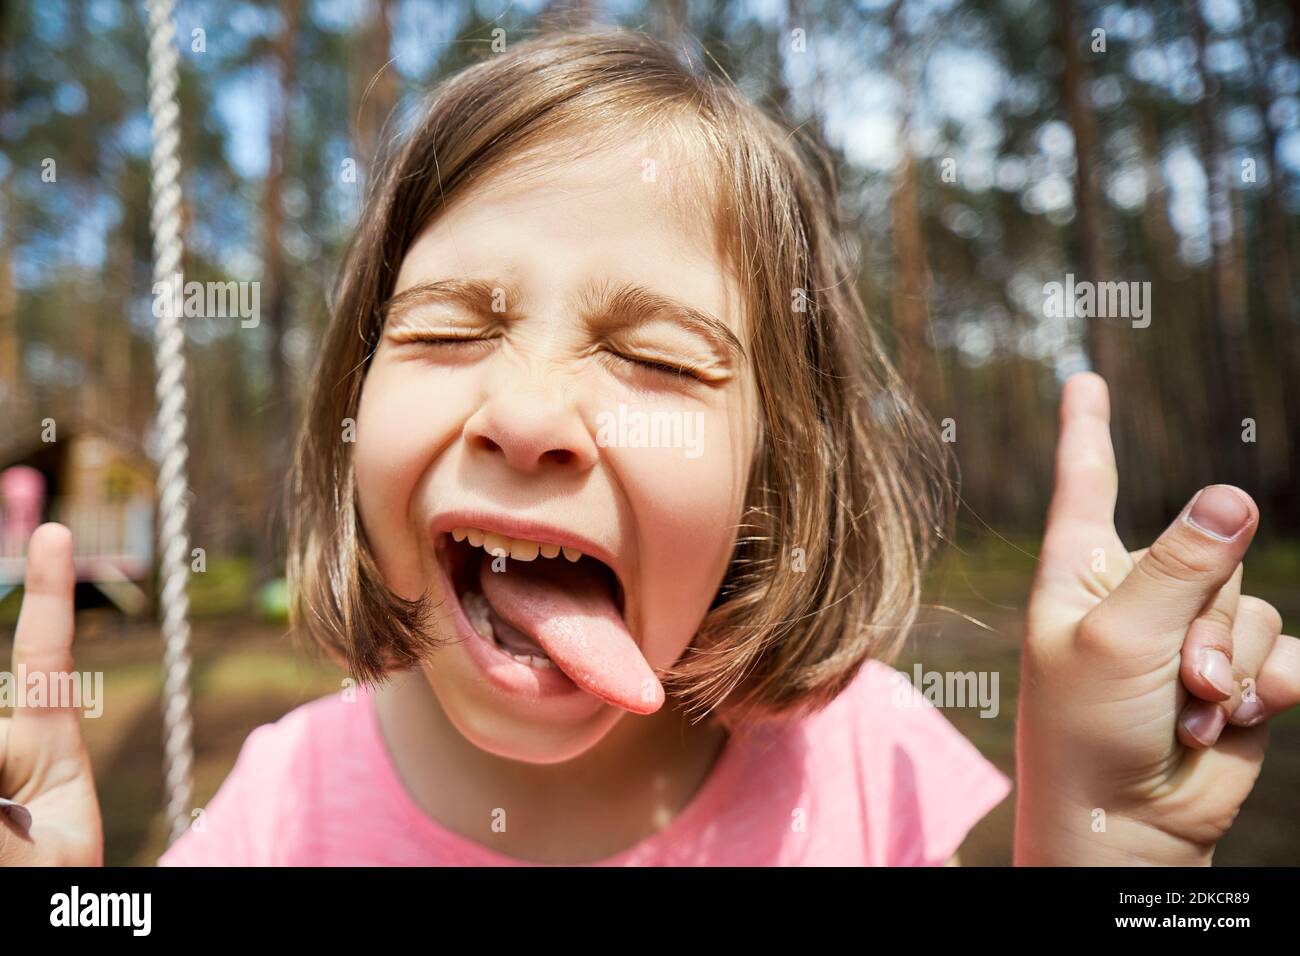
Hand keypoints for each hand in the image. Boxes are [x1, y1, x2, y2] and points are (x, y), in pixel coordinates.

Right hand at [0, 524, 102, 865]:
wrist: (45, 924)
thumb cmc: (52, 897)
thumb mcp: (38, 856)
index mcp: (49, 752)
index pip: (46, 662)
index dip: (50, 597)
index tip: (59, 533)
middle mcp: (4, 750)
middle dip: (4, 766)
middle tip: (13, 820)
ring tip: (6, 839)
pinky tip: (1, 830)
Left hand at [1014, 373, 1299, 864]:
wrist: (1127, 823)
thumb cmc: (1088, 730)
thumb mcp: (1120, 638)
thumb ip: (1179, 567)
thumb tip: (1230, 494)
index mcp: (1080, 572)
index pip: (1087, 483)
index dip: (1088, 429)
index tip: (1085, 378)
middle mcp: (1136, 592)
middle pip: (1210, 549)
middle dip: (1207, 618)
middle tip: (1174, 678)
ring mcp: (1187, 633)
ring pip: (1253, 603)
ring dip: (1232, 664)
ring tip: (1190, 709)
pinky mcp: (1234, 674)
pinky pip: (1282, 650)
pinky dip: (1265, 687)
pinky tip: (1232, 720)